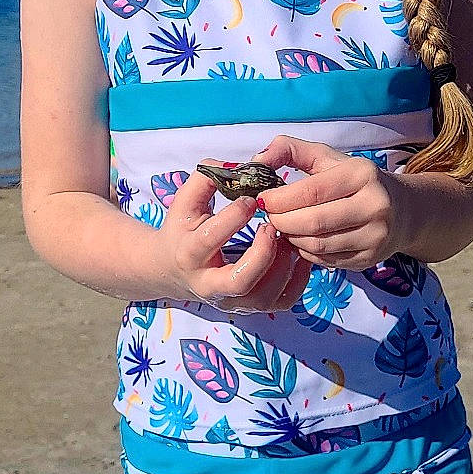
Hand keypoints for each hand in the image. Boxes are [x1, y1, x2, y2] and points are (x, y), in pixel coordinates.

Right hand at [155, 169, 311, 311]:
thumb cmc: (184, 228)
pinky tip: (298, 254)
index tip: (251, 198)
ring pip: (266, 295)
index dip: (233, 217)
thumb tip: (236, 166)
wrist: (174, 270)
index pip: (210, 239)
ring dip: (284, 264)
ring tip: (287, 237)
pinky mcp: (252, 307)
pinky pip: (284, 301)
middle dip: (263, 253)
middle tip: (272, 226)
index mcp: (189, 254)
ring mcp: (232, 301)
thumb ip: (207, 177)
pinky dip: (298, 279)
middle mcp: (209, 285)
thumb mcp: (186, 201)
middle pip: (240, 281)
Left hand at [253, 136, 405, 267]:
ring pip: (316, 245)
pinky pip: (325, 260)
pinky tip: (302, 239)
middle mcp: (375, 206)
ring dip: (291, 238)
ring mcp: (375, 236)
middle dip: (281, 221)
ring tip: (284, 226)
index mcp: (363, 175)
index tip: (262, 199)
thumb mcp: (327, 158)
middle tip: (269, 216)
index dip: (280, 198)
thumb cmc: (355, 182)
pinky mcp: (369, 259)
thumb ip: (290, 150)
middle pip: (313, 222)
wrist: (402, 211)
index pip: (312, 191)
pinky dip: (305, 251)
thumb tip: (258, 160)